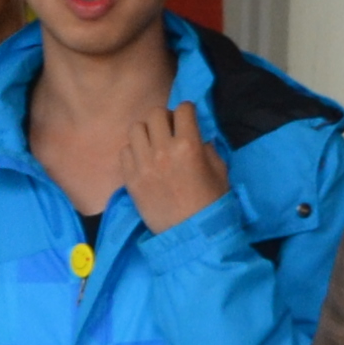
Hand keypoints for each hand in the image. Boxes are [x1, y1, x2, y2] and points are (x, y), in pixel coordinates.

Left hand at [121, 104, 229, 233]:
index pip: (183, 109)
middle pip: (155, 114)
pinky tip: (144, 160)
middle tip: (170, 131)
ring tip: (154, 144)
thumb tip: (195, 135)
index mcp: (188, 146)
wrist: (191, 235)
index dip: (187, 111)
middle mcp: (163, 150)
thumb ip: (206, 147)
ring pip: (136, 128)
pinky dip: (133, 152)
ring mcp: (143, 165)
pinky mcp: (130, 179)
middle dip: (165, 118)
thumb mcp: (219, 170)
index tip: (188, 118)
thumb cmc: (210, 203)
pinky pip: (124, 151)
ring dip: (147, 132)